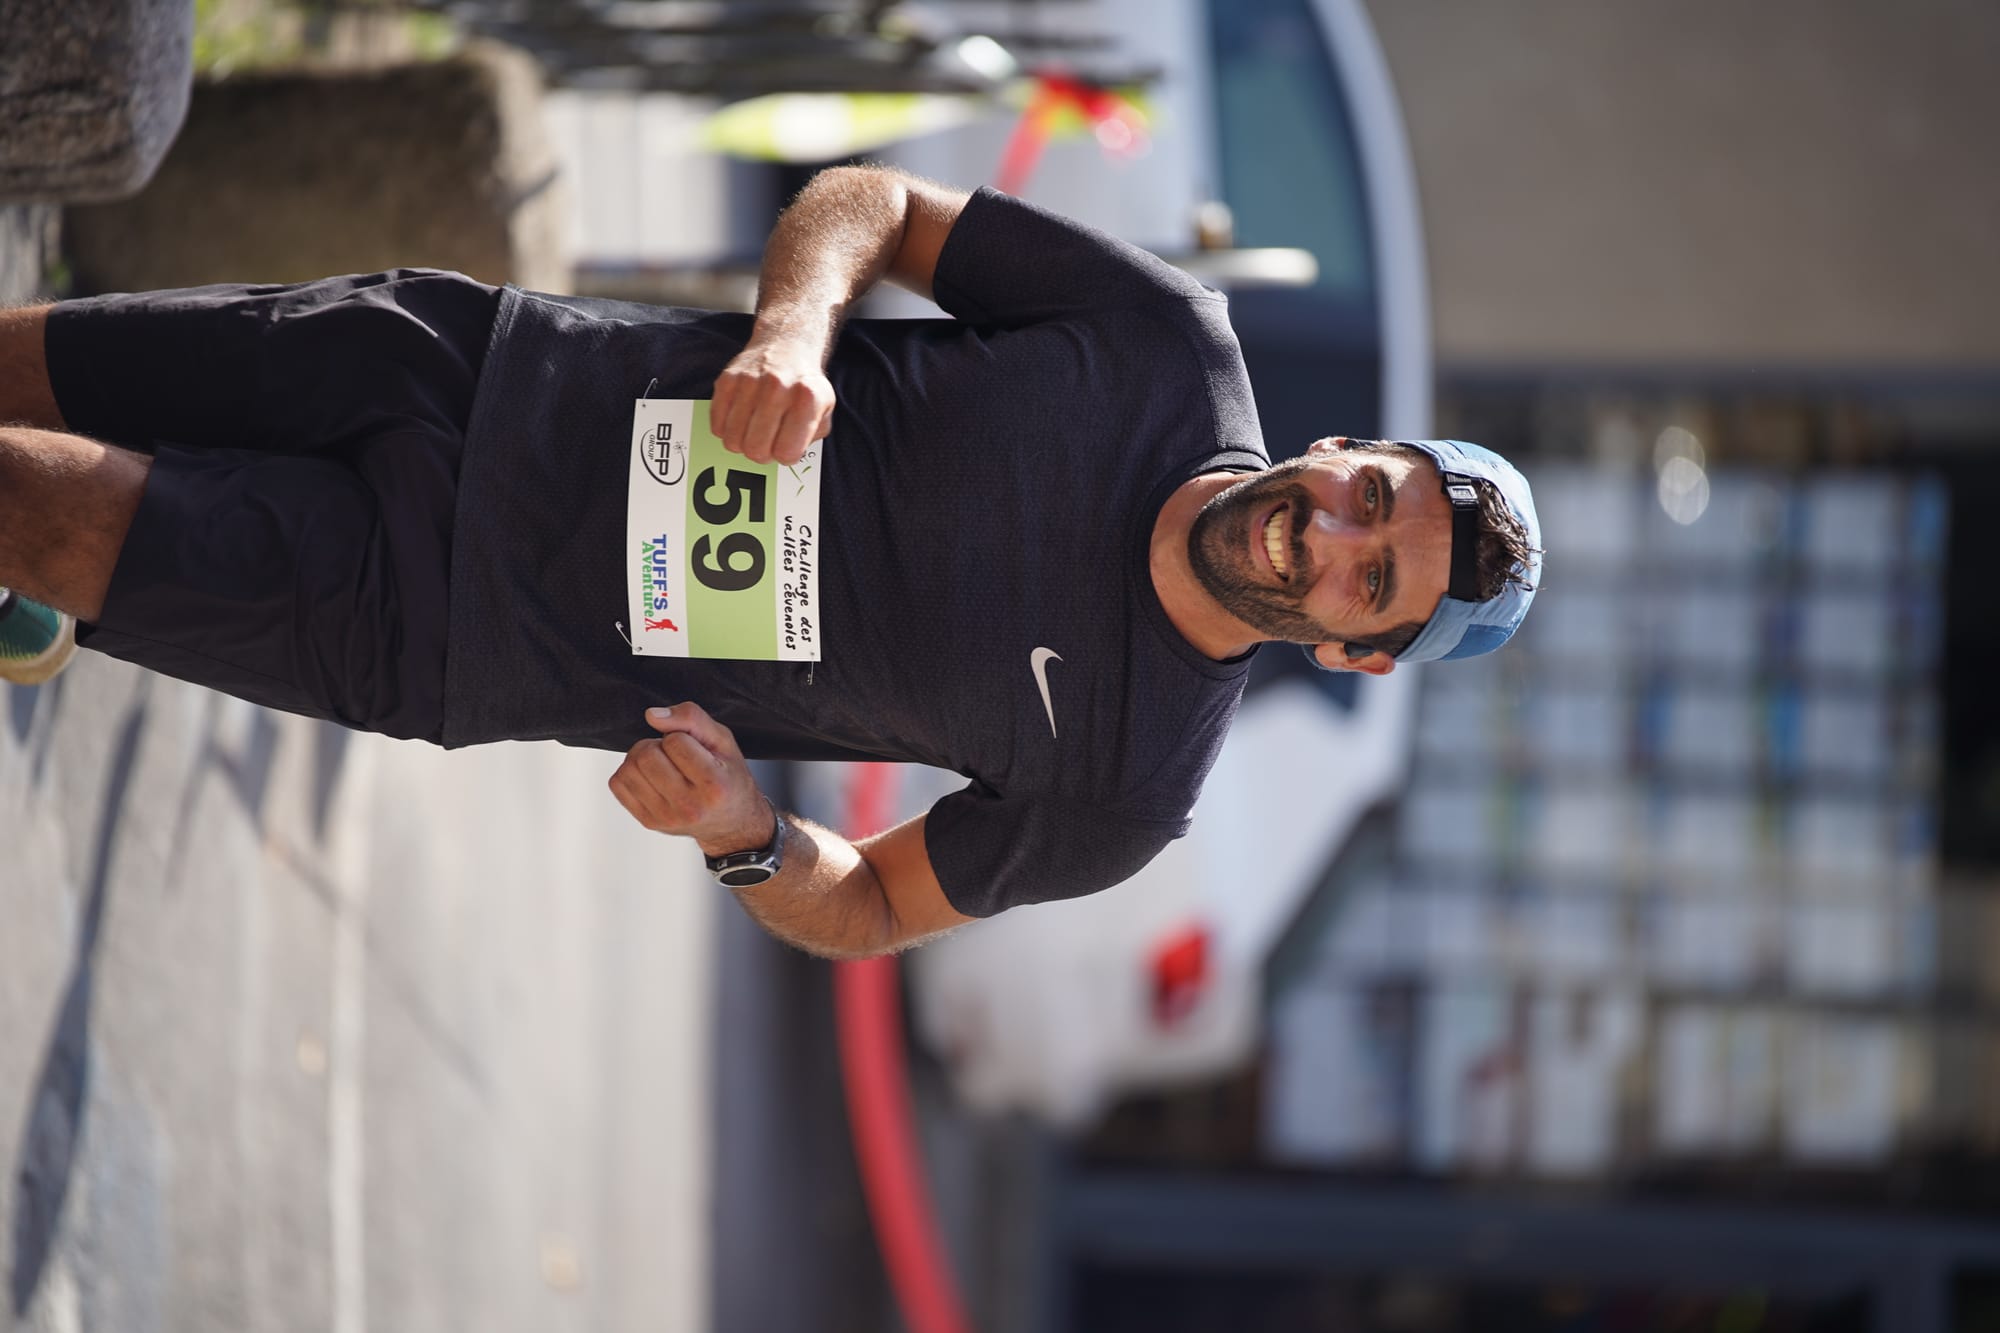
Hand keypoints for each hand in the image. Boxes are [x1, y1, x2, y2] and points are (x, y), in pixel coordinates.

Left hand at [608, 703, 775, 857]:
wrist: (731, 823)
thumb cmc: (728, 777)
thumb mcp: (723, 741)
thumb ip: (692, 718)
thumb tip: (652, 715)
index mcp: (714, 785)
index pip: (674, 741)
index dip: (679, 735)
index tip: (692, 747)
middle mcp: (689, 806)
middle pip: (646, 756)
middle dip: (655, 744)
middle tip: (672, 753)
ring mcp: (666, 818)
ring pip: (628, 769)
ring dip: (640, 758)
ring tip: (661, 764)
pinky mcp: (649, 822)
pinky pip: (617, 784)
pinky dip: (629, 773)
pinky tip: (650, 777)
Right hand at [711, 335, 834, 464]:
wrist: (785, 345)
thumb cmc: (804, 385)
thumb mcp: (824, 409)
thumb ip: (812, 437)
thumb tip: (787, 456)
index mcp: (807, 399)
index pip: (787, 452)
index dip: (785, 456)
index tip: (786, 447)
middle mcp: (777, 388)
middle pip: (756, 450)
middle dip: (762, 455)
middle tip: (768, 443)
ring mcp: (749, 383)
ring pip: (733, 440)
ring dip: (743, 444)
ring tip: (754, 431)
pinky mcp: (727, 381)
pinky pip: (717, 426)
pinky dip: (727, 431)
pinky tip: (741, 421)